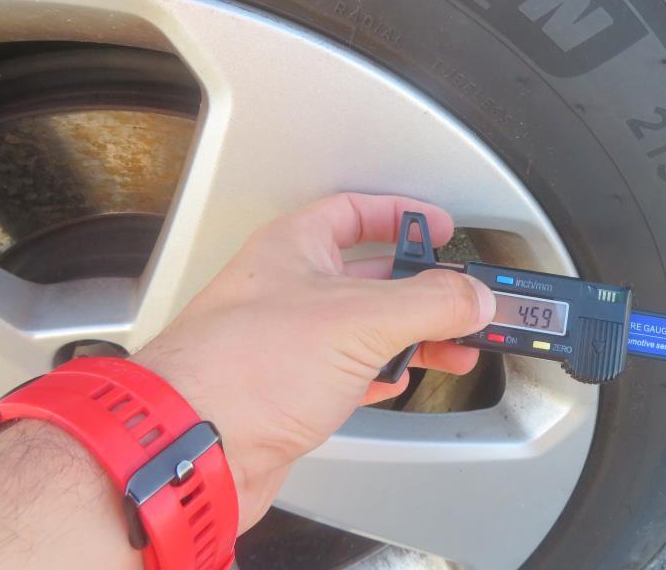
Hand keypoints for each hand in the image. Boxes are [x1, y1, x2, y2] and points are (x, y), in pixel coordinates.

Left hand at [132, 193, 494, 532]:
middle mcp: (289, 289)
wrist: (194, 451)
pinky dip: (381, 373)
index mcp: (294, 248)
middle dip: (421, 288)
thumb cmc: (240, 370)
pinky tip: (398, 380)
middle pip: (370, 274)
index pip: (356, 212)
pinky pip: (349, 371)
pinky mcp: (290, 390)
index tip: (439, 227)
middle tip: (462, 298)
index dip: (402, 214)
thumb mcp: (357, 320)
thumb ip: (427, 303)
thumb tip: (471, 296)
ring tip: (452, 345)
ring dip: (410, 336)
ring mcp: (288, 341)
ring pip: (363, 327)